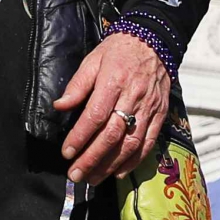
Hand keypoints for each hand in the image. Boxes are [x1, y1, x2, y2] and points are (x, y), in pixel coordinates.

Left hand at [55, 30, 169, 183]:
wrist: (155, 41)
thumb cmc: (119, 50)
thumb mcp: (93, 60)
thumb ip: (77, 85)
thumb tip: (59, 106)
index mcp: (114, 82)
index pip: (95, 116)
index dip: (80, 137)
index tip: (67, 153)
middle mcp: (133, 98)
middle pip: (112, 135)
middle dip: (92, 158)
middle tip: (75, 175)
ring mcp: (149, 108)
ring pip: (130, 143)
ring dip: (111, 165)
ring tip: (93, 178)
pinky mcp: (160, 115)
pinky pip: (148, 143)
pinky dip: (134, 161)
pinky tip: (119, 173)